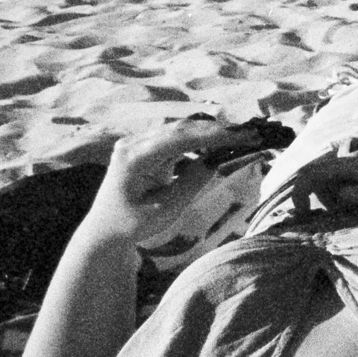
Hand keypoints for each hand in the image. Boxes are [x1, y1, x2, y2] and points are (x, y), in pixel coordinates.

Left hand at [78, 120, 245, 244]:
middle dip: (217, 129)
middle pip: (181, 128)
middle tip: (250, 133)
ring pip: (179, 129)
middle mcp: (133, 143)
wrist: (106, 228)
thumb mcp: (166, 209)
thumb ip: (191, 183)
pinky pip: (175, 137)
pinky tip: (220, 140)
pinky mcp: (145, 147)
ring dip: (210, 131)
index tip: (242, 135)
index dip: (213, 134)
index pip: (179, 138)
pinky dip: (199, 138)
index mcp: (134, 158)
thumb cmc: (133, 224)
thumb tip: (215, 161)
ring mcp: (137, 143)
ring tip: (240, 136)